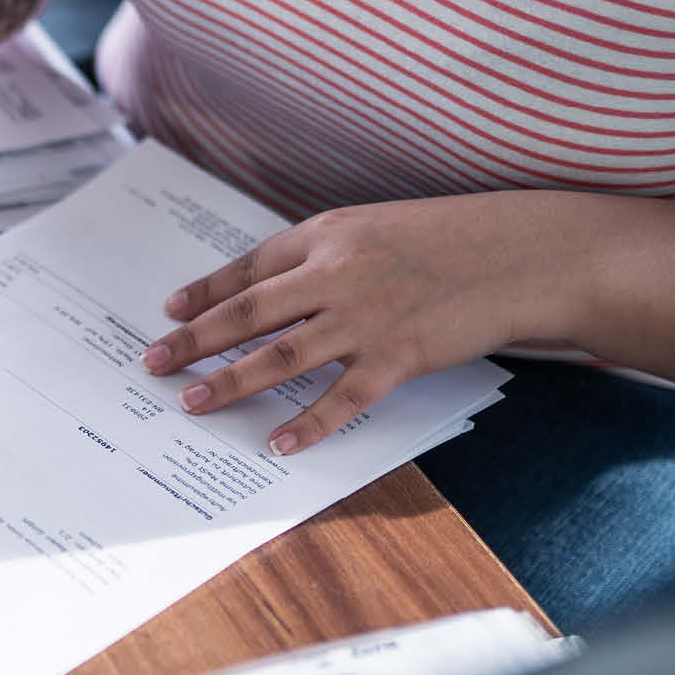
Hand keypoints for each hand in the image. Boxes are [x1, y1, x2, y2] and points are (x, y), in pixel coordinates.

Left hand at [140, 192, 579, 454]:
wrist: (522, 253)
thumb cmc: (449, 239)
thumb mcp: (374, 230)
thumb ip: (323, 257)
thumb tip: (271, 291)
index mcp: (326, 236)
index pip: (247, 268)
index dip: (204, 293)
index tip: (168, 314)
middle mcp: (336, 273)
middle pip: (247, 313)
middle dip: (194, 342)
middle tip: (153, 364)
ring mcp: (366, 316)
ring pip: (281, 355)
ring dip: (231, 382)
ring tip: (193, 403)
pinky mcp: (400, 355)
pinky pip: (344, 397)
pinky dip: (309, 423)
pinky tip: (279, 444)